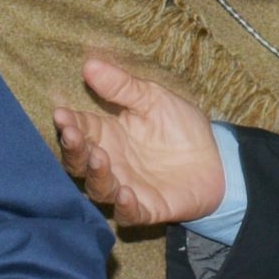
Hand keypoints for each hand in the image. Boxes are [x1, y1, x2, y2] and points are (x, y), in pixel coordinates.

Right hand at [51, 56, 224, 225]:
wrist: (217, 158)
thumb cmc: (179, 127)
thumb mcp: (153, 99)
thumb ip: (123, 86)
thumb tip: (89, 64)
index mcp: (108, 135)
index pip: (81, 129)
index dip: (68, 123)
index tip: (60, 114)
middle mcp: (111, 163)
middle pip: (80, 162)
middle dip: (74, 150)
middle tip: (72, 135)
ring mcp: (126, 187)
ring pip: (98, 188)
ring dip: (96, 174)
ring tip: (99, 157)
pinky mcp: (147, 208)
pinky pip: (129, 213)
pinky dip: (124, 206)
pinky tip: (125, 194)